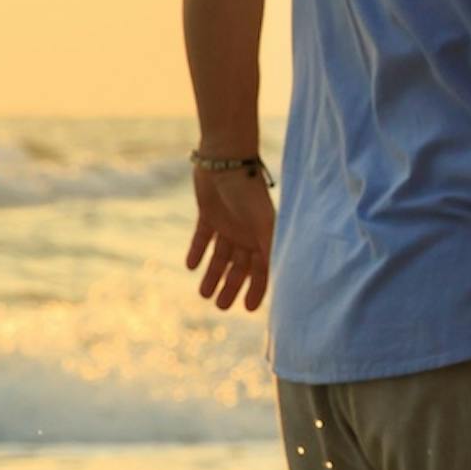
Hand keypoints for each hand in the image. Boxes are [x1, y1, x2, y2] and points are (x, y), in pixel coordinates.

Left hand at [187, 166, 274, 311]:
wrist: (225, 160)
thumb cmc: (247, 191)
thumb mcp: (262, 222)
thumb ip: (270, 247)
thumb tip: (279, 275)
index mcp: (262, 235)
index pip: (262, 269)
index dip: (257, 289)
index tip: (249, 309)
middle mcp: (246, 232)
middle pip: (239, 266)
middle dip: (231, 286)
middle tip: (221, 307)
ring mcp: (227, 223)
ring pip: (220, 256)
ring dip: (213, 275)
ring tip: (204, 294)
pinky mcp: (209, 213)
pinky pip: (203, 237)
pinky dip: (197, 251)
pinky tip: (191, 265)